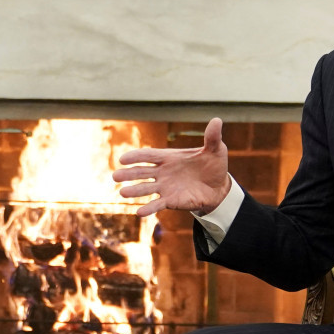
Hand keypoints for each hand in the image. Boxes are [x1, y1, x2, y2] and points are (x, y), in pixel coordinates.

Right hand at [112, 118, 232, 216]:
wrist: (219, 187)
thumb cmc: (214, 165)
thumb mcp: (216, 150)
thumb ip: (213, 138)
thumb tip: (217, 120)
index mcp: (169, 157)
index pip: (149, 155)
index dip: (136, 157)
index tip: (123, 159)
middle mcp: (163, 172)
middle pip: (142, 172)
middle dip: (128, 174)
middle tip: (115, 177)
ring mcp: (165, 187)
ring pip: (145, 188)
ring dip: (134, 191)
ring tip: (122, 193)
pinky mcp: (170, 201)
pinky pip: (156, 204)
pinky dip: (148, 208)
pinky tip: (138, 212)